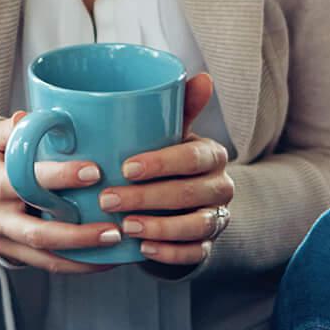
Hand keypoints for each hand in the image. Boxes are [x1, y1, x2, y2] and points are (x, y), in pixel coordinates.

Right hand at [0, 116, 125, 273]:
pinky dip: (77, 265)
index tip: (95, 171)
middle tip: (114, 228)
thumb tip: (27, 118)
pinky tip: (106, 258)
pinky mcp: (10, 255)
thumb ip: (11, 129)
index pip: (27, 181)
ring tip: (116, 245)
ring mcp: (2, 240)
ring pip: (45, 256)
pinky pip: (45, 264)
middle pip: (39, 232)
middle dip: (79, 234)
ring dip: (83, 256)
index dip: (61, 177)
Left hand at [103, 72, 233, 269]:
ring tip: (125, 227)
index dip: (162, 163)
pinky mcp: (207, 246)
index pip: (194, 158)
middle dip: (147, 197)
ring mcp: (216, 218)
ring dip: (158, 227)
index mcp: (213, 155)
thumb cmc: (169, 159)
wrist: (181, 200)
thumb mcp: (172, 134)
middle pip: (189, 193)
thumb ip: (180, 108)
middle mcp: (221, 187)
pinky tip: (144, 249)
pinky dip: (170, 253)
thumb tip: (202, 77)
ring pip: (195, 225)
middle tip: (108, 199)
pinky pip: (195, 253)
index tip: (125, 167)